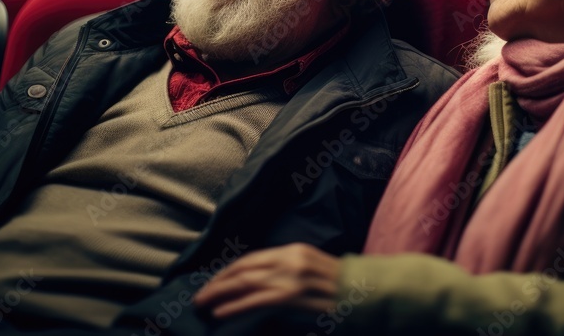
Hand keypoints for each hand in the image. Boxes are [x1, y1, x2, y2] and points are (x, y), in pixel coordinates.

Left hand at [194, 243, 340, 320]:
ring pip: (244, 283)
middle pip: (244, 269)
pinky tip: (220, 312)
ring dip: (219, 293)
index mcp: (293, 251)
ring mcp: (289, 278)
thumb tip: (258, 284)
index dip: (229, 271)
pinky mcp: (290, 297)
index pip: (252, 258)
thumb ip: (287, 271)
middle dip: (218, 282)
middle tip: (200, 296)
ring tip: (202, 303)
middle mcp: (288, 260)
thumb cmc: (338, 285)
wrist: (363, 293)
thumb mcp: (311, 268)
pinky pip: (255, 301)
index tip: (215, 281)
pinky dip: (234, 306)